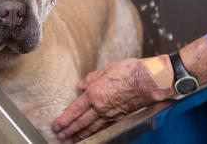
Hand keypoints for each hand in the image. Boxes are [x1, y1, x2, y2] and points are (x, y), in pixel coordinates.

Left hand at [52, 56, 173, 141]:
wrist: (150, 80)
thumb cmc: (130, 71)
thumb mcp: (106, 69)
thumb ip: (91, 78)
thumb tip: (81, 85)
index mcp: (94, 93)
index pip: (75, 110)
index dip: (64, 119)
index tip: (56, 125)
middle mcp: (101, 106)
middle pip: (81, 122)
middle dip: (69, 130)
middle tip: (60, 136)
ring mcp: (110, 113)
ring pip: (92, 127)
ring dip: (81, 134)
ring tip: (72, 139)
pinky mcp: (120, 116)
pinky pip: (104, 127)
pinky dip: (95, 132)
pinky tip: (92, 134)